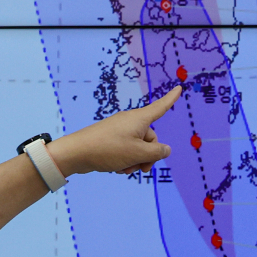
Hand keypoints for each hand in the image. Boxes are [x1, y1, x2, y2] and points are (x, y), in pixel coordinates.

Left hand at [47, 87, 180, 176]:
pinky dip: (125, 159)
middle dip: (149, 156)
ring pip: (138, 147)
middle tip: (141, 168)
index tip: (179, 88)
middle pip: (151, 139)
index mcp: (139, 119)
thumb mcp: (138, 154)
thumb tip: (166, 149)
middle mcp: (130, 122)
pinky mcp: (111, 138)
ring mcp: (120, 130)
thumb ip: (156, 152)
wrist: (77, 152)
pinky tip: (117, 168)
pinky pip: (126, 149)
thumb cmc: (108, 149)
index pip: (160, 107)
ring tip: (125, 169)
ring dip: (136, 160)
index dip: (171, 99)